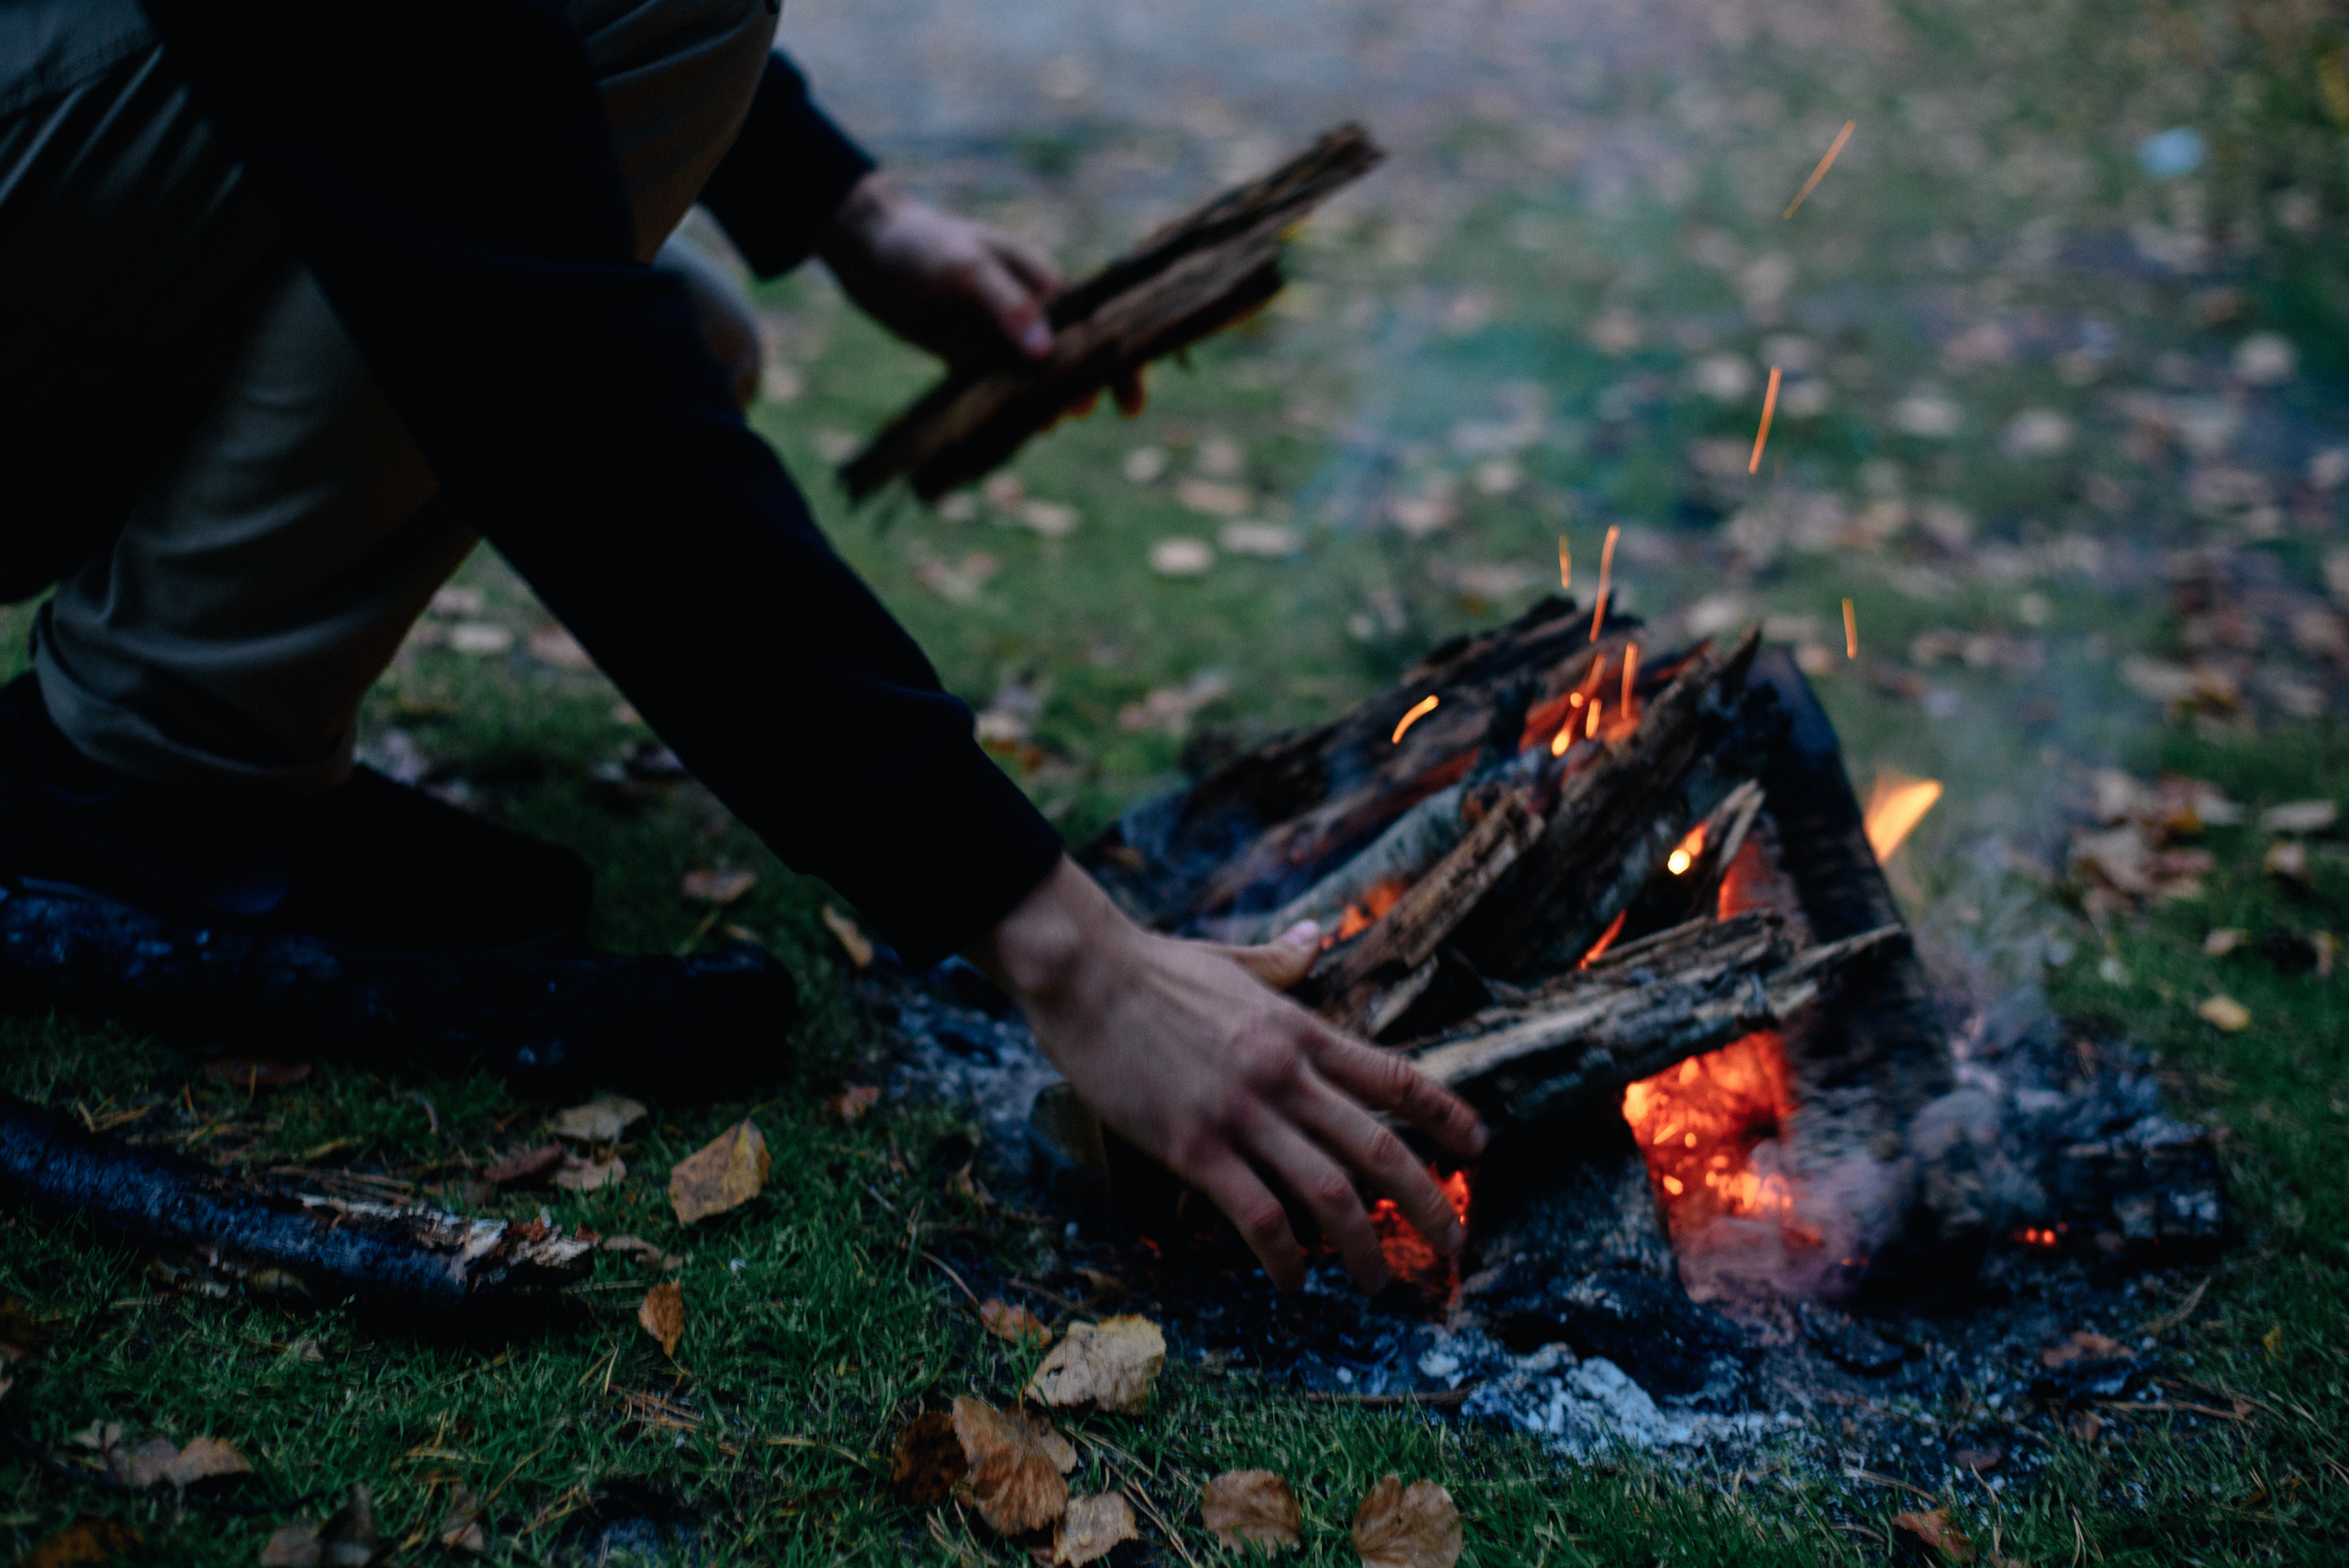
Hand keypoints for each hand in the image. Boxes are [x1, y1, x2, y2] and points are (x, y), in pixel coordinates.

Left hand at [817, 174, 1146, 413]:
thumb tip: (1045, 353)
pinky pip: (996, 395)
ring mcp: (1000, 340)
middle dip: (1085, 388)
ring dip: (1045, 405)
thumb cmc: (924, 244)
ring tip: (1043, 425)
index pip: (1098, 324)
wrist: (867, 247)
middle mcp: (1030, 315)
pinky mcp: (969, 361)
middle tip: (1077, 412)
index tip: (1130, 400)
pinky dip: (1006, 414)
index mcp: (1044, 284)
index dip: (1121, 361)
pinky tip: (1008, 436)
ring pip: (1037, 383)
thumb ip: (1008, 305)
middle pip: (1074, 360)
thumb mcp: (967, 267)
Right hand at [971, 857, 1487, 1292]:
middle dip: (1425, 1202)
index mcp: (1300, 1028)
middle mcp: (1285, 1074)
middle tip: (1453, 1244)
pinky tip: (1291, 1284)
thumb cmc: (1153, 967)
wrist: (1086, 974)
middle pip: (1380, 1147)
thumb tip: (1315, 937)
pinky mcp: (1194, 1148)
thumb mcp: (1230, 961)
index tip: (1480, 1150)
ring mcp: (1242, 1114)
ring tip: (1379, 1282)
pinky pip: (1256, 1216)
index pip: (1395, 1077)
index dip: (1446, 1117)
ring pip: (1329, 1194)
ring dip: (1363, 1247)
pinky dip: (1283, 1259)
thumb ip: (1279, 962)